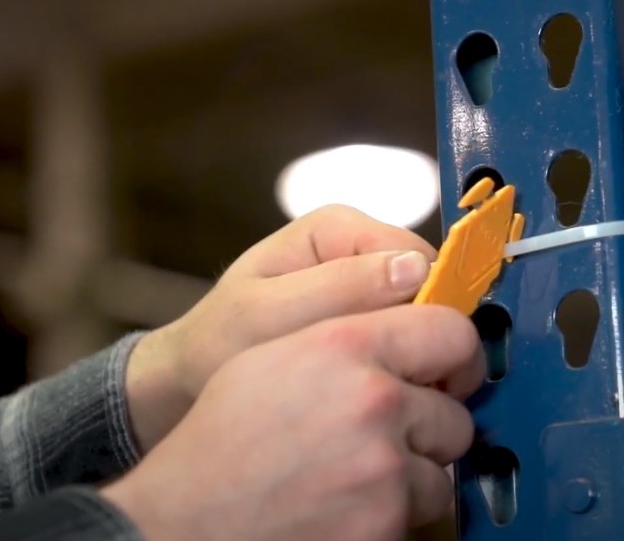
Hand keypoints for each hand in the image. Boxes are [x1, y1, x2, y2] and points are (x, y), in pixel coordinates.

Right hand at [101, 304, 484, 540]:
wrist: (185, 519)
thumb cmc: (222, 441)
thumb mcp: (273, 356)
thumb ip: (349, 333)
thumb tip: (413, 326)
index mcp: (346, 346)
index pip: (452, 331)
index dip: (454, 355)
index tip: (450, 371)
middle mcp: (374, 400)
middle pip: (456, 411)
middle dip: (431, 427)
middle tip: (395, 435)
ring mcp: (383, 467)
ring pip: (444, 468)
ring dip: (414, 475)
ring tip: (362, 475)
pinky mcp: (385, 521)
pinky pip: (420, 510)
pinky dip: (394, 513)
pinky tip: (350, 506)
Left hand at [124, 205, 437, 451]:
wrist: (192, 378)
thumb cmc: (219, 344)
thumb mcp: (267, 317)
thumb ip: (338, 289)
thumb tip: (416, 267)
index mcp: (338, 227)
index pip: (419, 258)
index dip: (431, 309)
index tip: (419, 365)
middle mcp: (362, 246)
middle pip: (430, 287)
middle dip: (422, 335)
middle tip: (404, 389)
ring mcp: (370, 282)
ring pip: (425, 317)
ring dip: (415, 356)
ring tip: (389, 394)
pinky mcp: (373, 317)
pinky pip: (409, 337)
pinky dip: (403, 366)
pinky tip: (382, 393)